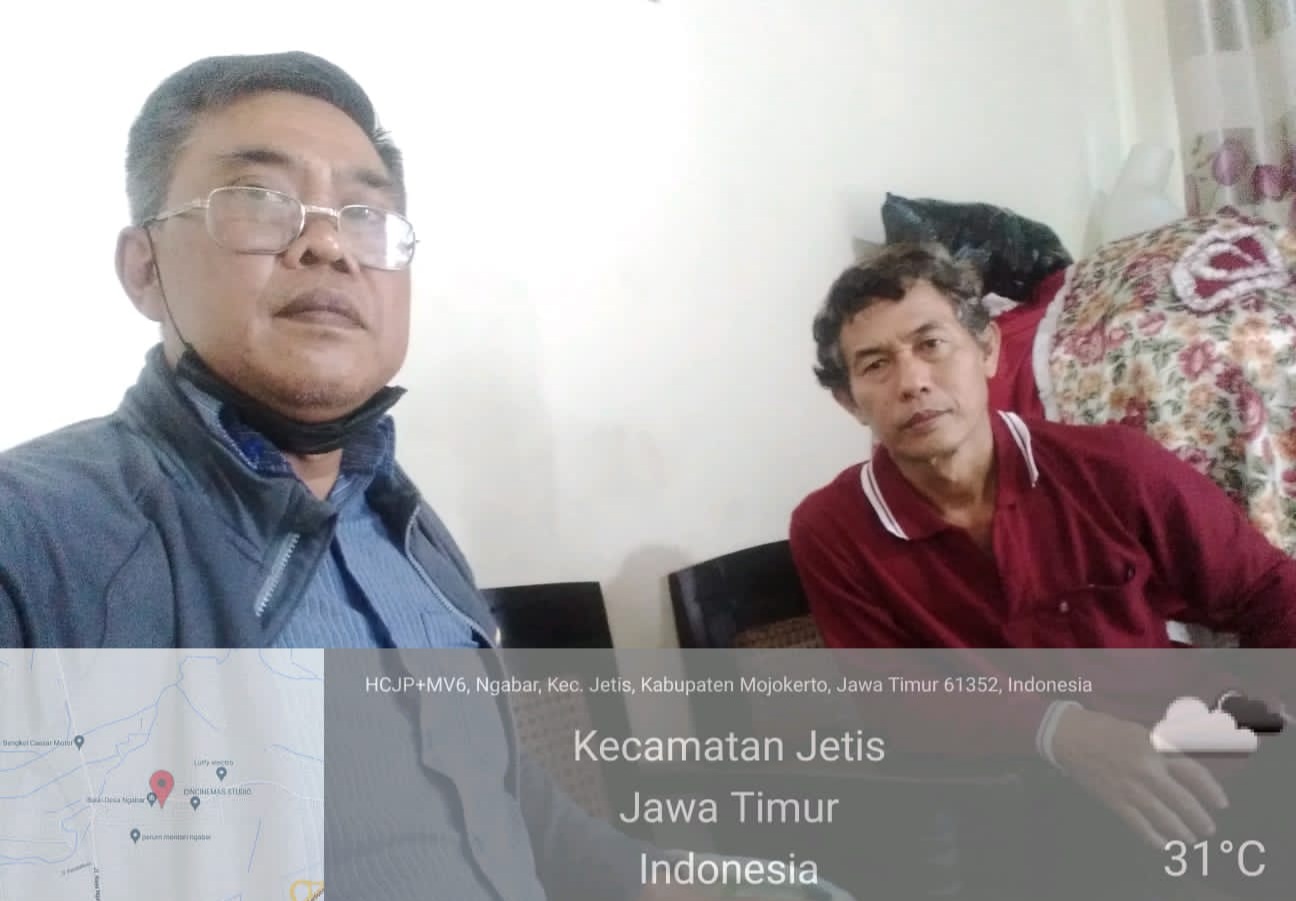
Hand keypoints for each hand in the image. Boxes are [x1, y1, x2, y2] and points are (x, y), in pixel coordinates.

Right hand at [1051, 705, 1229, 847]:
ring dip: (1181, 832)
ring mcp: (1130, 787)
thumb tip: (1187, 770)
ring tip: (1190, 840)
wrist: (1070, 736)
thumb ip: (1164, 750)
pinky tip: (1163, 845)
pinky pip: (1139, 825)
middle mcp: (1147, 769)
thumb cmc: (1106, 730)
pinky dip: (1153, 838)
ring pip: (1164, 817)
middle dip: (1199, 818)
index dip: (1211, 790)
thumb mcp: (1140, 732)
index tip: (1221, 804)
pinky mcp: (1114, 800)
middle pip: (1182, 800)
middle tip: (1208, 829)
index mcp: (1156, 748)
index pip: (1193, 773)